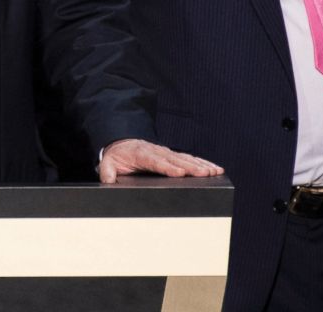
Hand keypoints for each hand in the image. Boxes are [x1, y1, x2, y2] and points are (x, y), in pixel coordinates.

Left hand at [97, 139, 223, 183]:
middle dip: (192, 166)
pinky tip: (214, 168)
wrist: (122, 142)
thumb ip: (107, 172)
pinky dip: (202, 162)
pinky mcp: (172, 155)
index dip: (168, 167)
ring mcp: (166, 152)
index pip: (156, 161)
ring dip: (201, 164)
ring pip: (186, 158)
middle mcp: (157, 151)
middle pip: (177, 159)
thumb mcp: (108, 162)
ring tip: (215, 170)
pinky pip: (189, 158)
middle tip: (205, 173)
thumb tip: (108, 181)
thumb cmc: (117, 155)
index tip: (180, 173)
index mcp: (142, 154)